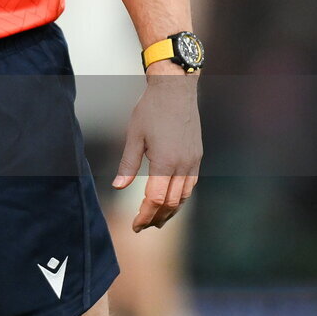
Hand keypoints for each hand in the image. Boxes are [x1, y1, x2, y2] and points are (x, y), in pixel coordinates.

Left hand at [112, 65, 201, 231]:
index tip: (136, 225)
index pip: (155, 199)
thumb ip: (128, 164)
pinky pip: (191, 184)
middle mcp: (183, 164)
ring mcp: (193, 161)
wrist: (175, 89)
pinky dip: (180, 197)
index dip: (145, 215)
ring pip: (184, 196)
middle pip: (171, 202)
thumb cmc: (151, 109)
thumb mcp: (134, 135)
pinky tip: (171, 199)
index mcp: (165, 161)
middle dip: (157, 218)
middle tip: (143, 226)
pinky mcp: (197, 155)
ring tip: (157, 219)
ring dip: (170, 211)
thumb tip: (118, 186)